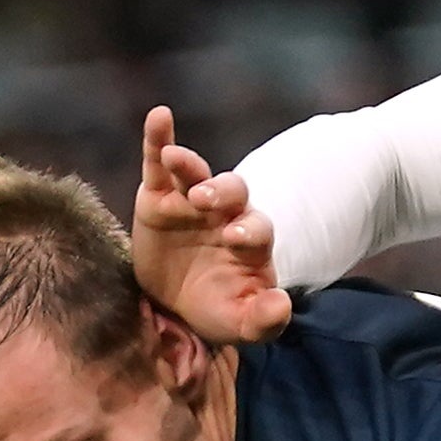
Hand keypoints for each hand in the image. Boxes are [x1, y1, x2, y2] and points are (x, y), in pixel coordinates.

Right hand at [135, 105, 290, 348]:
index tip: (235, 239)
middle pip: (233, 192)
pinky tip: (160, 116)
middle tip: (205, 201)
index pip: (259, 229)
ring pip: (197, 173)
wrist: (176, 306)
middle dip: (222, 193)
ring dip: (190, 165)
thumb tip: (281, 304)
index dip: (250, 229)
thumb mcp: (241, 324)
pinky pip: (159, 163)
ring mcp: (191, 202)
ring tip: (177, 159)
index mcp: (251, 243)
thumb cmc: (217, 309)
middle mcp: (226, 215)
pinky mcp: (158, 198)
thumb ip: (265, 320)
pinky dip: (160, 139)